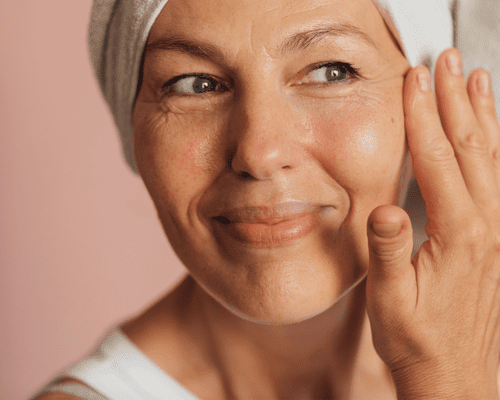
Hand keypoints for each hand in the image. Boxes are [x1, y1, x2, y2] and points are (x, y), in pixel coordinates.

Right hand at [366, 48, 499, 399]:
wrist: (455, 375)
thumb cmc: (418, 339)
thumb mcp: (392, 300)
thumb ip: (389, 252)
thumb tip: (386, 210)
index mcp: (458, 236)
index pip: (437, 160)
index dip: (423, 117)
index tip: (413, 81)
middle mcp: (486, 227)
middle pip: (470, 149)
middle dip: (454, 100)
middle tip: (445, 62)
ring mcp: (497, 232)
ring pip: (493, 159)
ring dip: (481, 115)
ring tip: (474, 79)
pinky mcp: (497, 240)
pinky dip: (495, 147)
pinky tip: (491, 132)